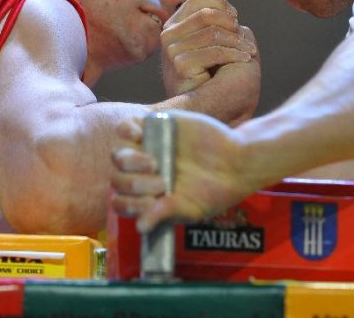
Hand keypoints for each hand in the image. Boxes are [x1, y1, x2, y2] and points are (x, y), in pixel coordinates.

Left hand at [110, 110, 256, 232]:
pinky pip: (126, 126)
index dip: (130, 204)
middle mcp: (141, 174)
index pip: (121, 202)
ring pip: (117, 154)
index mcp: (146, 196)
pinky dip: (128, 132)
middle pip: (117, 178)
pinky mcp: (153, 127)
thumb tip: (141, 227)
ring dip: (129, 161)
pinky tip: (141, 138)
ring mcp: (145, 150)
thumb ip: (165, 213)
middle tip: (161, 183)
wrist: (235, 162)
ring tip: (154, 163)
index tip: (152, 202)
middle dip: (134, 184)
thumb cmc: (214, 191)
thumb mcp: (191, 208)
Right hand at [160, 0, 257, 96]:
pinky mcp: (180, 65)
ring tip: (250, 52)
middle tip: (246, 40)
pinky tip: (246, 59)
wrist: (208, 111)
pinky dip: (235, 54)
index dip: (219, 4)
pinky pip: (214, 52)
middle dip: (231, 25)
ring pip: (212, 34)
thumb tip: (230, 13)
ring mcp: (171, 50)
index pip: (196, 1)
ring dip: (238, 42)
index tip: (236, 17)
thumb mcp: (212, 43)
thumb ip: (216, 24)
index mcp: (174, 25)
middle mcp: (168, 35)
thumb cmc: (213, 77)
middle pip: (206, 15)